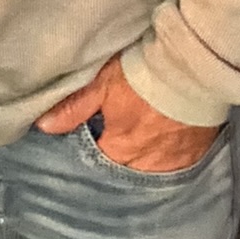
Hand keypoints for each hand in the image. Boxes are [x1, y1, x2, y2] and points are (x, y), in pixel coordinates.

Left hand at [35, 54, 220, 172]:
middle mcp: (145, 163)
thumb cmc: (144, 73)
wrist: (194, 66)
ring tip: (142, 145)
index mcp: (119, 148)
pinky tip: (165, 146)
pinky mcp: (195, 153)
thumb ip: (75, 107)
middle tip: (118, 143)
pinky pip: (177, 166)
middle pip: (125, 170)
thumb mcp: (103, 84)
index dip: (93, 154)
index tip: (93, 143)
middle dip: (118, 160)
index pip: (98, 164)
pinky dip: (169, 159)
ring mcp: (173, 161)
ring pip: (150, 171)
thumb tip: (43, 126)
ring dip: (143, 162)